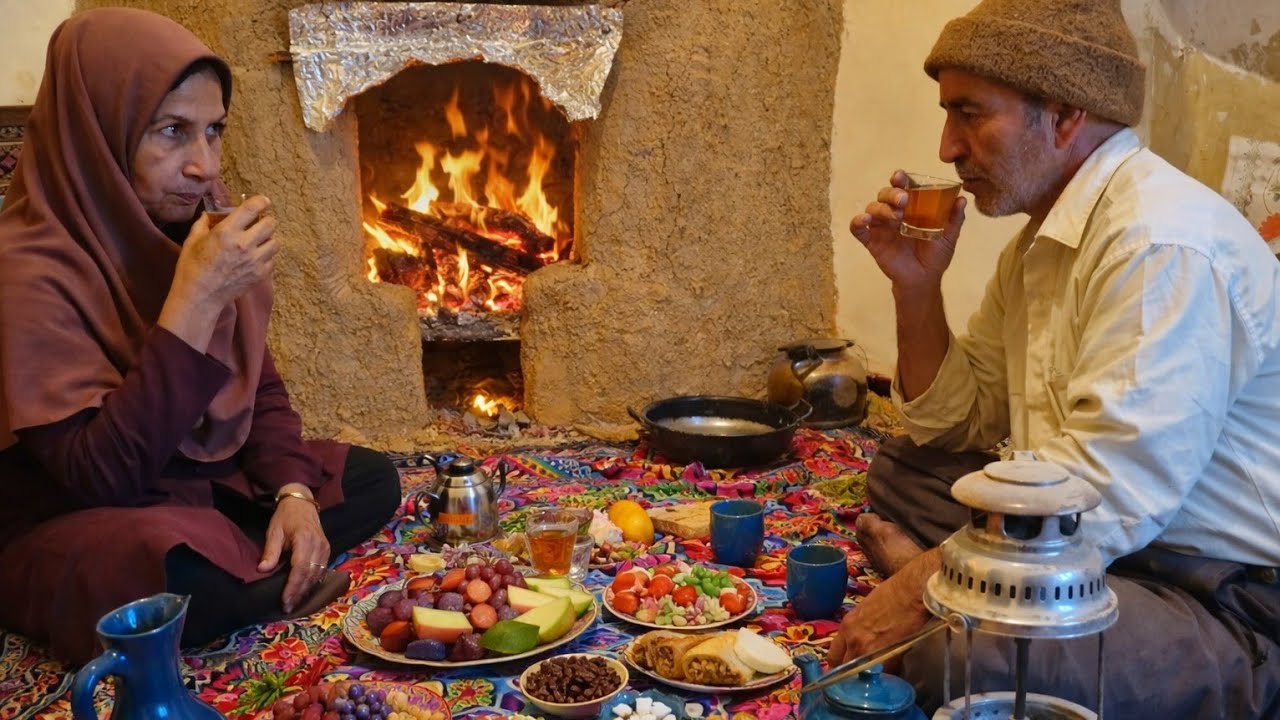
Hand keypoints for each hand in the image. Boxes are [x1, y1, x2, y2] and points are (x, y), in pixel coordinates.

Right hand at [171, 195, 278, 308]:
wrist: (200, 296)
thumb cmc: (193, 266)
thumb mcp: (193, 240)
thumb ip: (204, 223)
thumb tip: (211, 214)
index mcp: (227, 232)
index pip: (253, 209)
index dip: (261, 201)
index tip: (263, 201)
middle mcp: (244, 244)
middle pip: (271, 224)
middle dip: (266, 221)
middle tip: (258, 224)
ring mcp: (255, 261)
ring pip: (275, 242)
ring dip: (267, 239)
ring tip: (257, 242)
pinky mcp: (260, 275)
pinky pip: (272, 260)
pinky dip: (266, 257)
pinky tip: (254, 258)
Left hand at [258, 483, 329, 613]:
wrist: (301, 503)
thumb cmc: (285, 517)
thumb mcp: (274, 531)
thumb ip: (270, 551)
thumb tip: (263, 570)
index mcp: (304, 539)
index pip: (300, 568)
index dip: (293, 586)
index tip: (285, 600)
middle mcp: (318, 544)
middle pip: (310, 574)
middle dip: (299, 593)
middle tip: (288, 608)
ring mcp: (325, 547)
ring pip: (318, 574)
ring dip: (307, 590)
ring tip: (295, 603)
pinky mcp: (327, 550)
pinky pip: (322, 570)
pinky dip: (314, 583)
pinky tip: (305, 591)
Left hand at [827, 548, 937, 665]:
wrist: (911, 592)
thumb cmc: (892, 593)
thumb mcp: (864, 609)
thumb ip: (858, 627)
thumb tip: (860, 640)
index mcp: (847, 626)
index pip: (833, 655)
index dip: (839, 663)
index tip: (844, 667)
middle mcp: (854, 640)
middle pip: (844, 668)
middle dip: (851, 672)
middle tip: (859, 673)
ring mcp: (870, 650)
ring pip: (863, 674)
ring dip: (868, 674)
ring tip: (876, 672)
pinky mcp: (888, 656)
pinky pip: (883, 673)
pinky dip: (887, 673)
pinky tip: (891, 667)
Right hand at [848, 170, 965, 293]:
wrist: (924, 279)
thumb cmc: (935, 255)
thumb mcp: (949, 235)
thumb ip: (954, 218)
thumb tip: (962, 199)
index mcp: (911, 208)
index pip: (902, 188)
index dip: (899, 179)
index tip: (901, 176)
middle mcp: (893, 213)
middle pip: (884, 195)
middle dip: (892, 193)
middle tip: (903, 200)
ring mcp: (881, 227)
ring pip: (872, 208)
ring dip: (881, 208)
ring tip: (895, 216)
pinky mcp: (872, 241)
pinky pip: (858, 230)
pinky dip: (857, 222)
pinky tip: (863, 221)